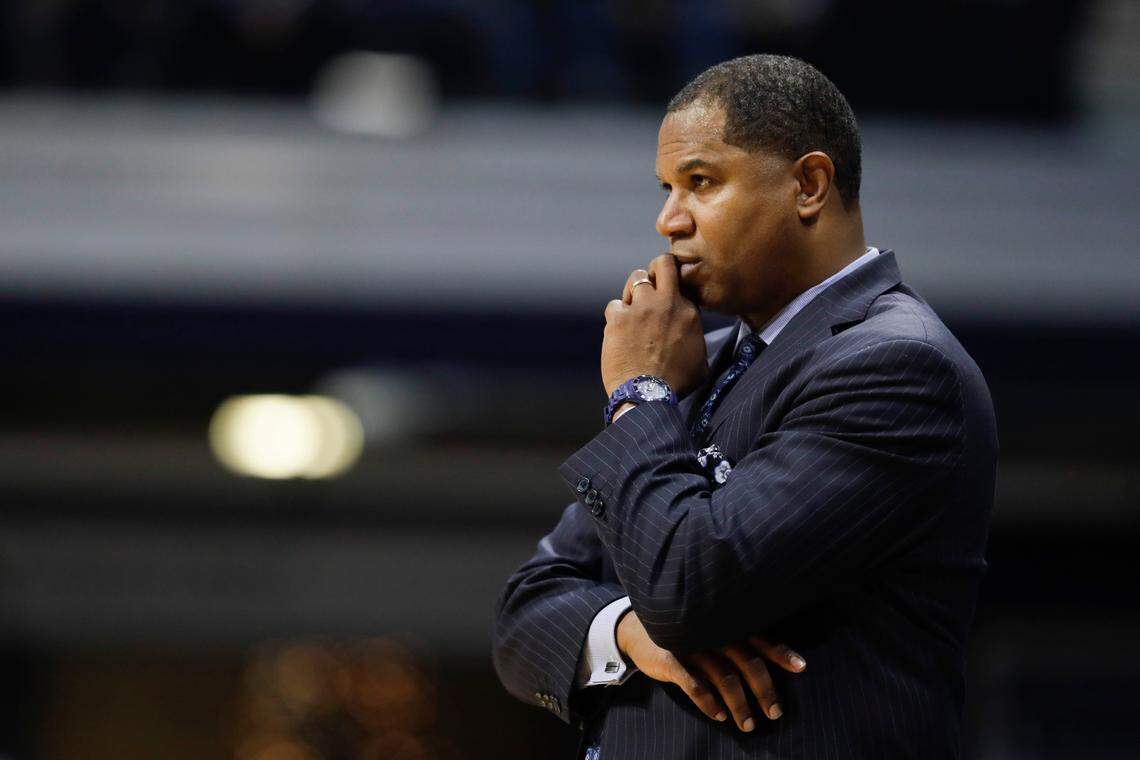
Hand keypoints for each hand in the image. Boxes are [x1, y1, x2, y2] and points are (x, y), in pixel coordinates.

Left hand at [602, 254, 707, 396]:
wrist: (648, 395)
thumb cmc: (676, 385)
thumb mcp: (701, 364)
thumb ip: (698, 344)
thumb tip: (696, 344)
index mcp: (688, 312)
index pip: (682, 283)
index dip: (674, 289)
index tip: (669, 298)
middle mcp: (666, 304)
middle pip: (663, 263)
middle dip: (657, 268)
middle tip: (652, 282)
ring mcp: (641, 308)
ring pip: (636, 277)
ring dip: (633, 290)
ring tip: (632, 309)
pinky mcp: (619, 318)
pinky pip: (614, 305)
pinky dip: (615, 316)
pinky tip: (618, 332)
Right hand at [616, 609, 805, 731]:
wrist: (636, 630)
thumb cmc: (684, 635)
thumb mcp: (709, 633)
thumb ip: (735, 643)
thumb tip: (767, 665)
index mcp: (726, 626)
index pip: (760, 639)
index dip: (780, 652)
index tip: (801, 667)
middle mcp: (713, 633)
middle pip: (747, 662)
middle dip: (764, 690)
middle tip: (775, 713)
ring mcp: (692, 645)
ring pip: (724, 677)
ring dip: (738, 704)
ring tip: (747, 725)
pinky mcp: (671, 660)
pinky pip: (694, 685)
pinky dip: (708, 702)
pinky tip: (717, 716)